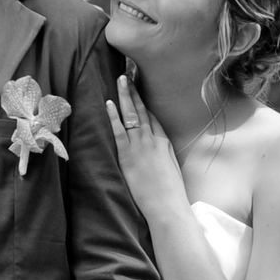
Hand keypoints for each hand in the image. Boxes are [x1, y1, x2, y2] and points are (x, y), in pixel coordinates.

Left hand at [105, 75, 187, 218]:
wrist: (168, 205)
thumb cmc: (170, 193)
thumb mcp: (170, 168)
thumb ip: (162, 155)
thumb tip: (156, 151)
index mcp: (164, 142)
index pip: (153, 116)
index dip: (145, 101)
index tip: (139, 88)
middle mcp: (153, 140)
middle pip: (143, 110)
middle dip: (134, 91)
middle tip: (128, 73)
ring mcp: (141, 146)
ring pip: (132, 115)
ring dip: (125, 96)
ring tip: (120, 79)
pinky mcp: (129, 155)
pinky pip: (120, 131)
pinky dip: (114, 116)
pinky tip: (109, 103)